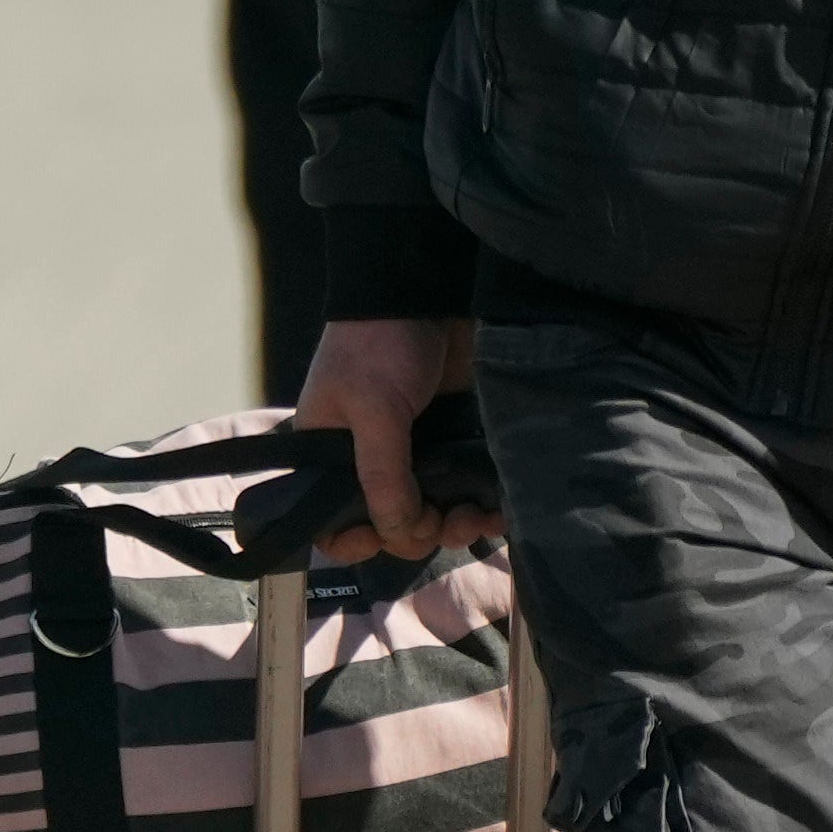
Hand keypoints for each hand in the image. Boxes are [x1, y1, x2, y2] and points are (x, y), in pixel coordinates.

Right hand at [300, 310, 486, 559]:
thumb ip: (382, 476)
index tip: (381, 543)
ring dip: (456, 524)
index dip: (353, 541)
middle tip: (445, 524)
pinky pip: (467, 488)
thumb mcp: (374, 410)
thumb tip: (398, 536)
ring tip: (478, 516)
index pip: (331, 519)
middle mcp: (372, 461)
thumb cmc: (380, 343)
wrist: (430, 288)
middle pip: (392, 524)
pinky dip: (484, 504)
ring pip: (435, 512)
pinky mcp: (456, 441)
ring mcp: (418, 452)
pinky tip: (501, 510)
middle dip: (419, 534)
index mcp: (332, 455)